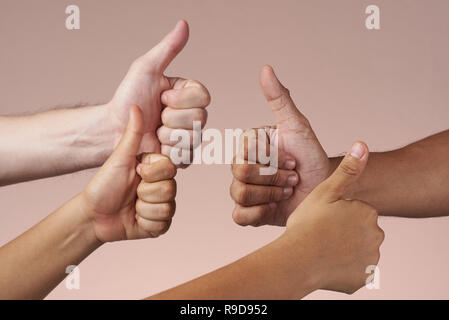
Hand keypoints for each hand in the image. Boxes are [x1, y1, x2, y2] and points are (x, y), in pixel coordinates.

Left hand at [81, 105, 176, 242]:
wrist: (93, 215)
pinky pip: (162, 225)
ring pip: (167, 208)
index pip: (170, 168)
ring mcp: (162, 206)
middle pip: (170, 189)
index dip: (152, 173)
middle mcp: (163, 186)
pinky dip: (144, 223)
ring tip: (132, 206)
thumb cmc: (104, 184)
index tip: (137, 172)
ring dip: (143, 208)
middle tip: (132, 192)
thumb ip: (133, 134)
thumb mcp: (120, 158)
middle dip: (145, 193)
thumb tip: (134, 107)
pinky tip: (134, 219)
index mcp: (157, 169)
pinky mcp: (159, 225)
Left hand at [107, 20, 209, 165]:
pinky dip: (169, 151)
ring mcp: (189, 136)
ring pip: (194, 138)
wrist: (114, 130)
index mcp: (188, 94)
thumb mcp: (146, 68)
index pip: (203, 96)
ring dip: (169, 135)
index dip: (181, 99)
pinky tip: (158, 145)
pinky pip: (187, 155)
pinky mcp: (182, 155)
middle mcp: (193, 114)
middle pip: (200, 118)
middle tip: (157, 117)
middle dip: (172, 119)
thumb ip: (168, 48)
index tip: (161, 97)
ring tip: (155, 132)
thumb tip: (184, 24)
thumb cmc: (128, 98)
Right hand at [230, 65, 328, 225]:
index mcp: (248, 146)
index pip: (244, 152)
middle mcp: (241, 167)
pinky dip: (262, 213)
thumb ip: (280, 99)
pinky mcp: (247, 213)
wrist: (325, 191)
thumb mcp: (298, 126)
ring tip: (289, 190)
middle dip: (274, 178)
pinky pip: (240, 217)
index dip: (271, 159)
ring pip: (240, 195)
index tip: (292, 159)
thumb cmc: (311, 157)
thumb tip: (266, 69)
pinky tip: (278, 206)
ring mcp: (242, 191)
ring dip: (273, 194)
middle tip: (293, 176)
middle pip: (240, 174)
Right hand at [284, 142, 383, 293]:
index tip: (322, 219)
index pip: (356, 211)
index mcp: (367, 213)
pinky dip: (343, 268)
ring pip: (357, 251)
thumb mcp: (326, 192)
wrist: (298, 261)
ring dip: (344, 250)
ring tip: (322, 248)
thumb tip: (362, 145)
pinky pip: (354, 270)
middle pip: (360, 231)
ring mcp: (370, 260)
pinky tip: (327, 263)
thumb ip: (348, 170)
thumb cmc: (308, 224)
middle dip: (344, 232)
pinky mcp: (362, 278)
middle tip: (322, 234)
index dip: (337, 214)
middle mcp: (376, 236)